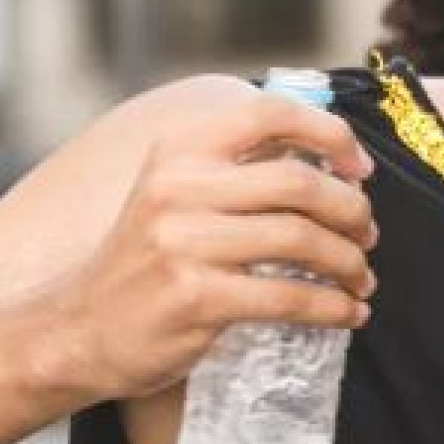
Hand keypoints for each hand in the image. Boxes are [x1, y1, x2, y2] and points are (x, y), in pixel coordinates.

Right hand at [47, 93, 378, 401]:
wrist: (76, 330)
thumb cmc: (146, 261)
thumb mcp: (176, 194)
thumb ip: (238, 171)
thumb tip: (334, 164)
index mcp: (179, 150)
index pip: (270, 113)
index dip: (330, 134)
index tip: (360, 169)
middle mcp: (179, 187)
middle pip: (299, 181)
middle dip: (351, 209)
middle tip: (368, 235)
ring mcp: (184, 243)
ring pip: (300, 238)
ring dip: (348, 261)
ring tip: (362, 277)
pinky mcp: (195, 298)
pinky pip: (288, 296)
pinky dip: (333, 306)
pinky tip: (349, 312)